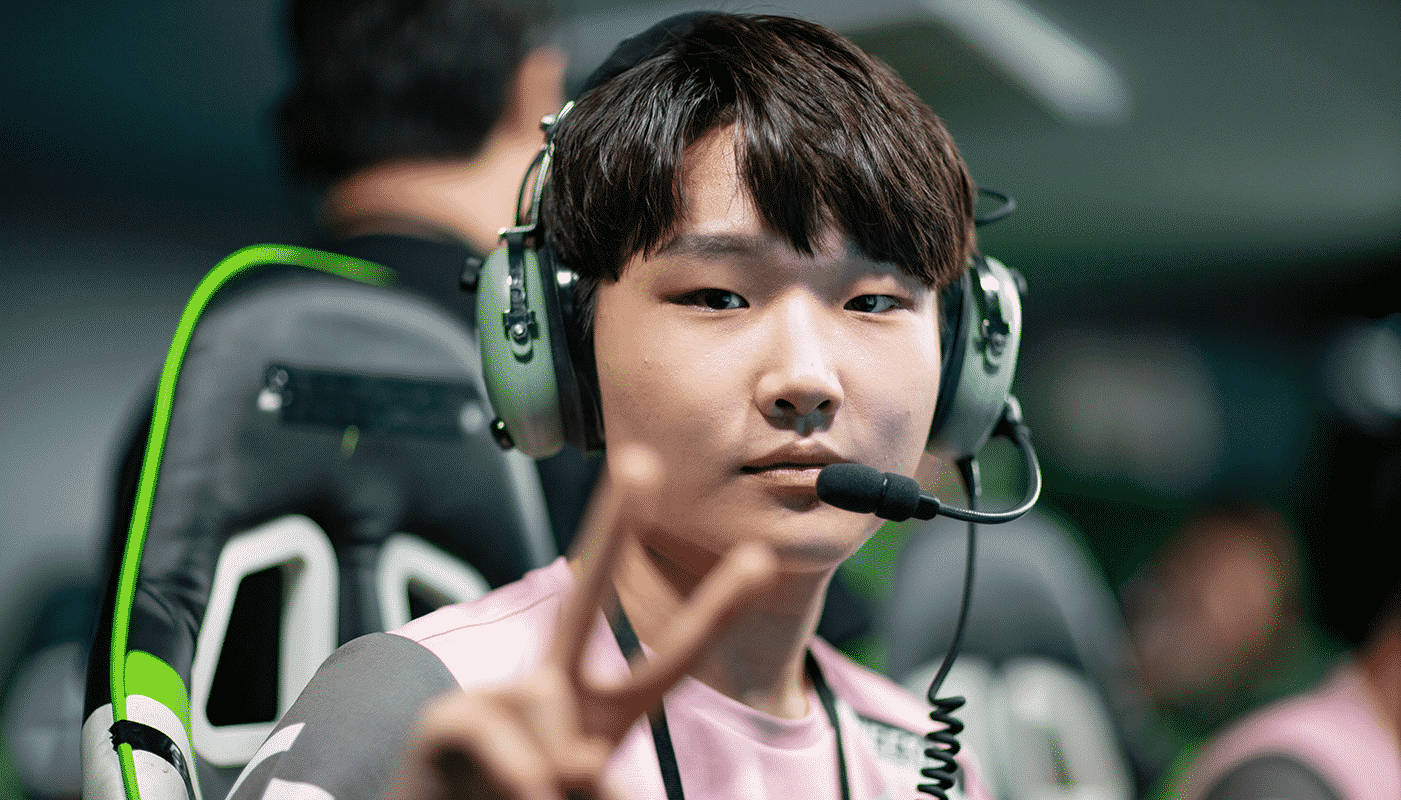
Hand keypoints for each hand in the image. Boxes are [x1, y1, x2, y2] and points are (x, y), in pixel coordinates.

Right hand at [385, 444, 777, 799]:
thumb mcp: (575, 796)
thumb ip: (592, 781)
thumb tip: (582, 762)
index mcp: (594, 709)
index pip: (665, 660)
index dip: (713, 612)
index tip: (758, 559)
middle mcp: (552, 690)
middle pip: (586, 599)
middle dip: (612, 529)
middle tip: (641, 459)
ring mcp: (502, 699)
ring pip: (567, 752)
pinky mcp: (449, 720)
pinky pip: (519, 770)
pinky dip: (518, 795)